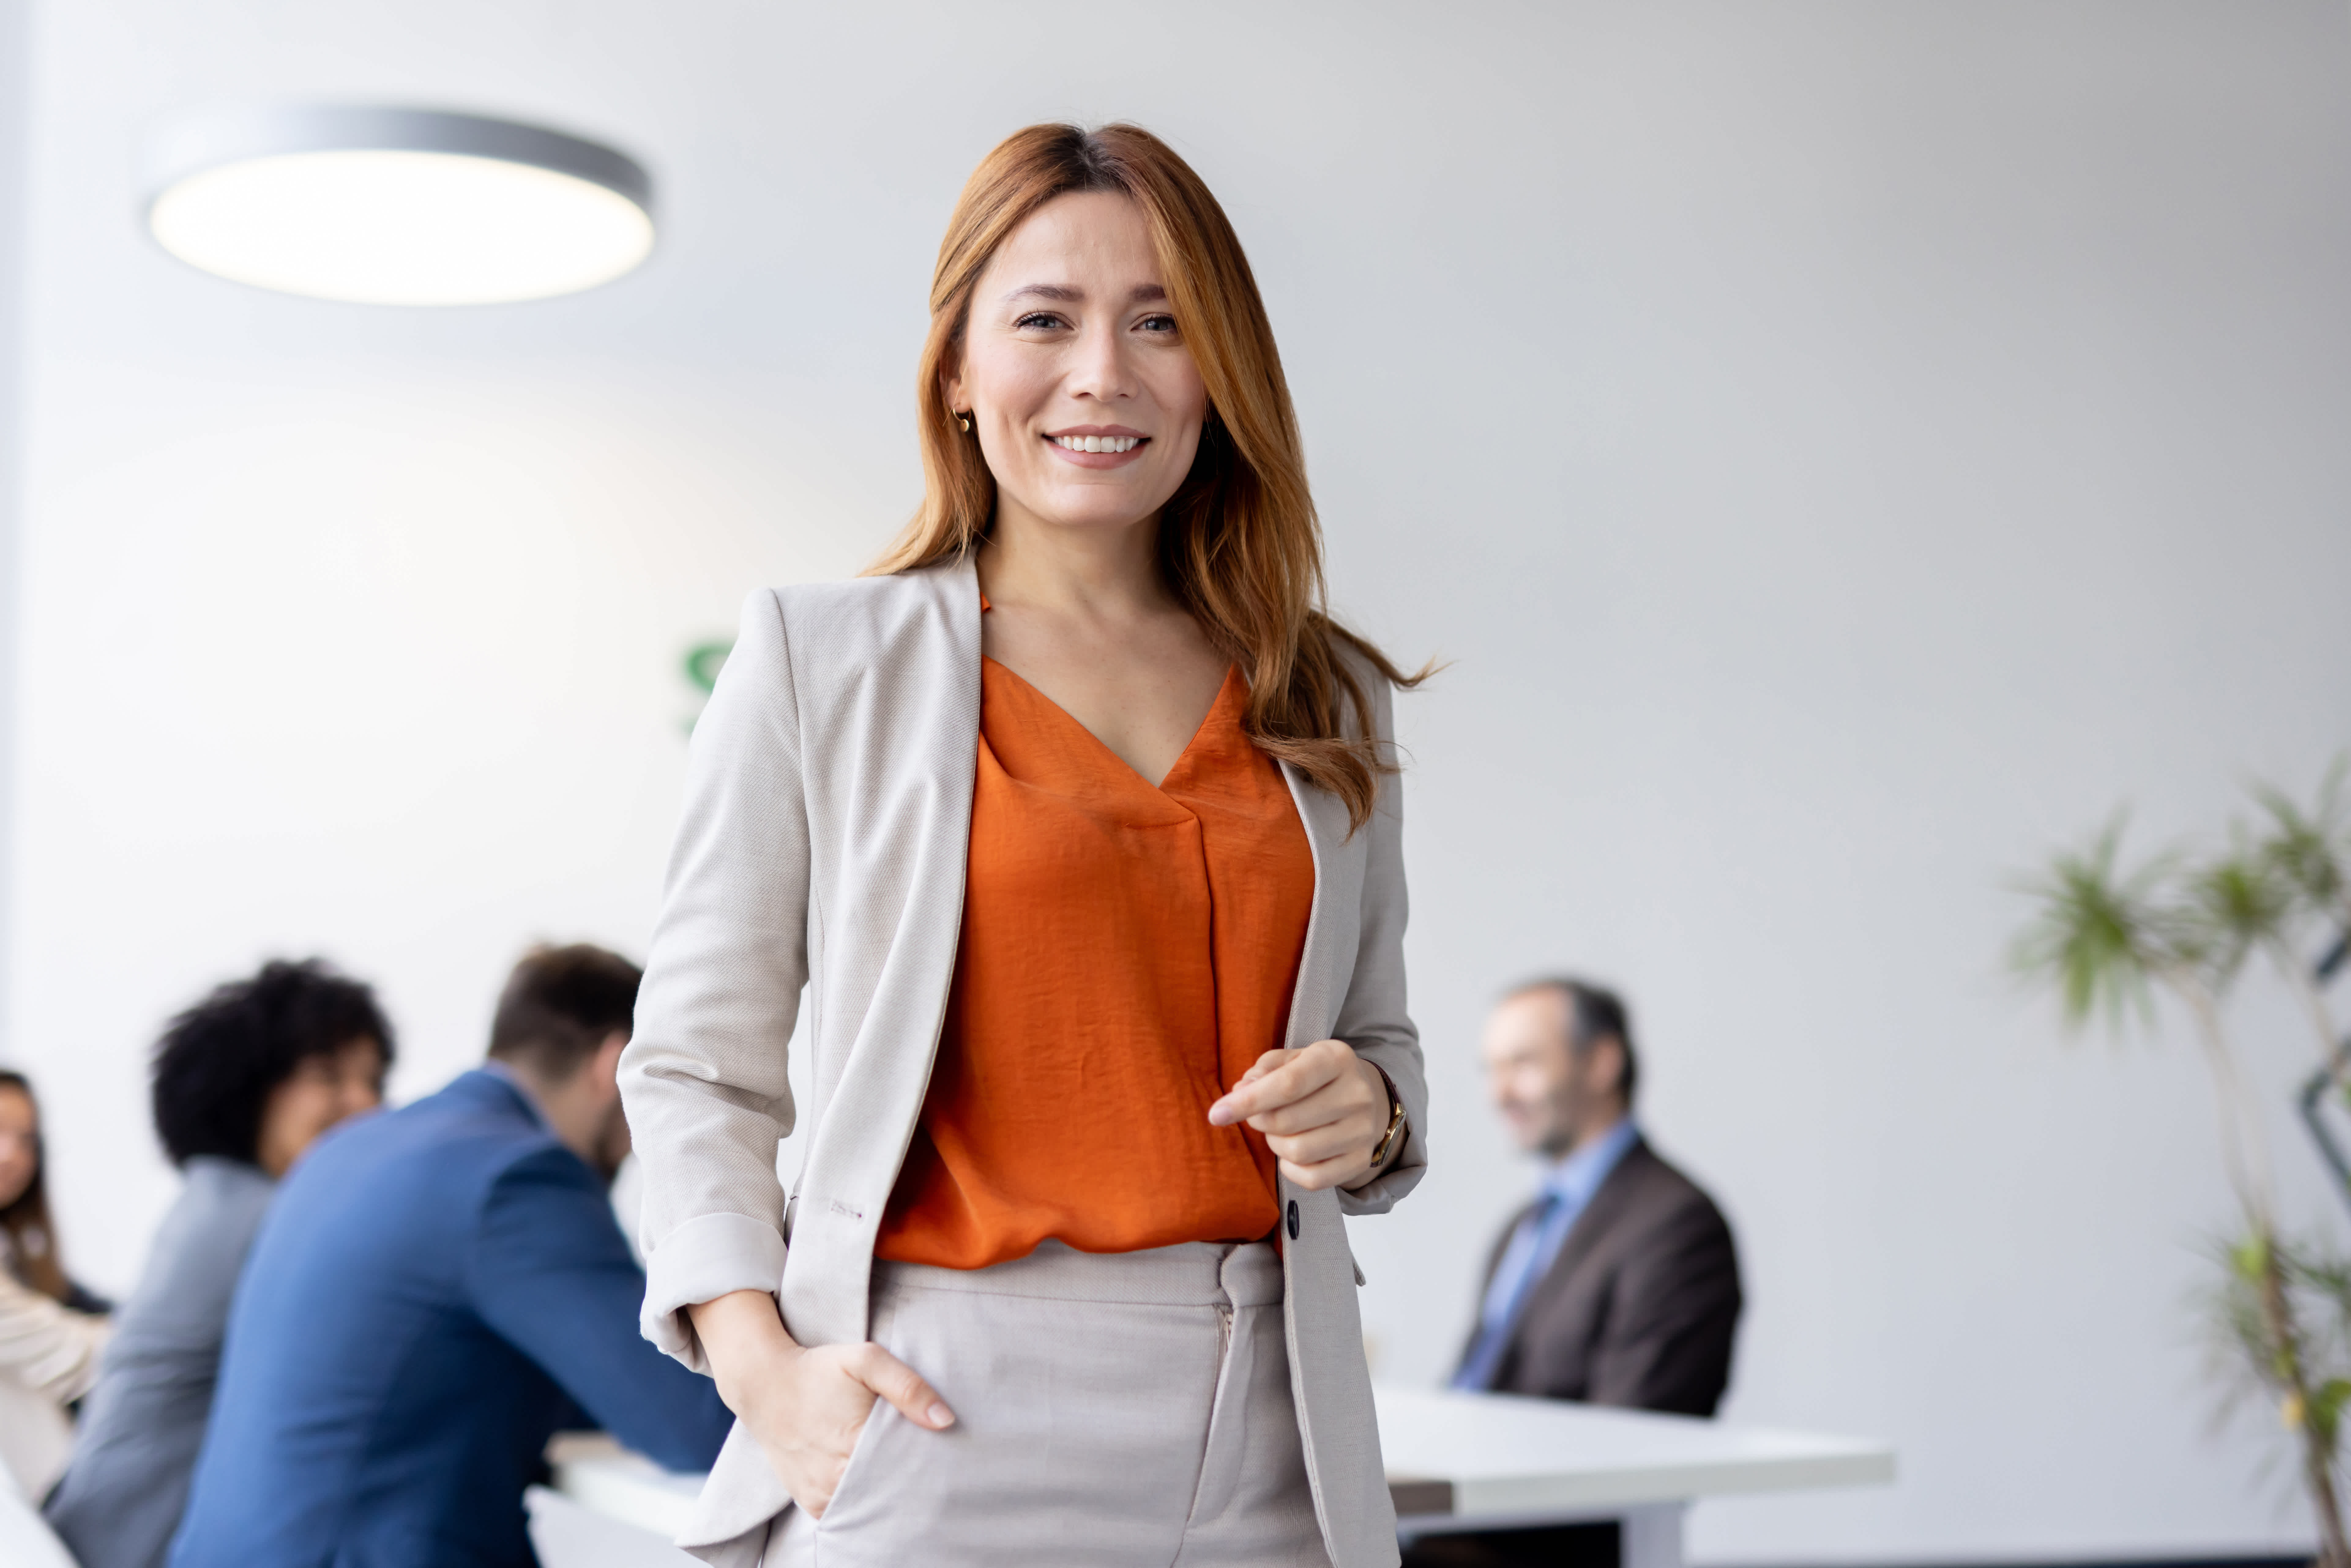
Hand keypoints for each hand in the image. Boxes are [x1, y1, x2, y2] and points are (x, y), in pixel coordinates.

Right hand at [687, 1289, 954, 1518]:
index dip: (926, 1461)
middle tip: (919, 1461)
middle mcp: (837, 1478)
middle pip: (891, 1490)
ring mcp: (821, 1495)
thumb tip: (945, 1420)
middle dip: (909, 1479)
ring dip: (885, 1492)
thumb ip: (907, 1387)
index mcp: (856, 1444)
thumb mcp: (865, 1361)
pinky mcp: (811, 1503)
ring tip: (895, 1469)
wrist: (764, 1384)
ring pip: (870, 1506)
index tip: (938, 1453)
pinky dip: (861, 1501)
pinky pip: (846, 1512)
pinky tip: (870, 1481)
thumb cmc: (819, 1369)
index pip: (908, 1469)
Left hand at [1206, 1039, 1393, 1191]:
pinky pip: (1313, 1179)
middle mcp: (1357, 1094)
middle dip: (1259, 1121)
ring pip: (1298, 1151)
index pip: (1287, 1084)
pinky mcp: (1362, 1161)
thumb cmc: (1316, 1076)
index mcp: (1337, 1058)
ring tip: (1279, 1131)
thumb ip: (1264, 1069)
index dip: (1247, 1102)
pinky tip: (1291, 1154)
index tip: (1216, 1114)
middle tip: (1258, 1116)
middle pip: (1287, 1121)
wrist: (1366, 1097)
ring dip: (1275, 1144)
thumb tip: (1241, 1090)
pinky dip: (1291, 1169)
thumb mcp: (1292, 1058)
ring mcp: (1363, 1131)